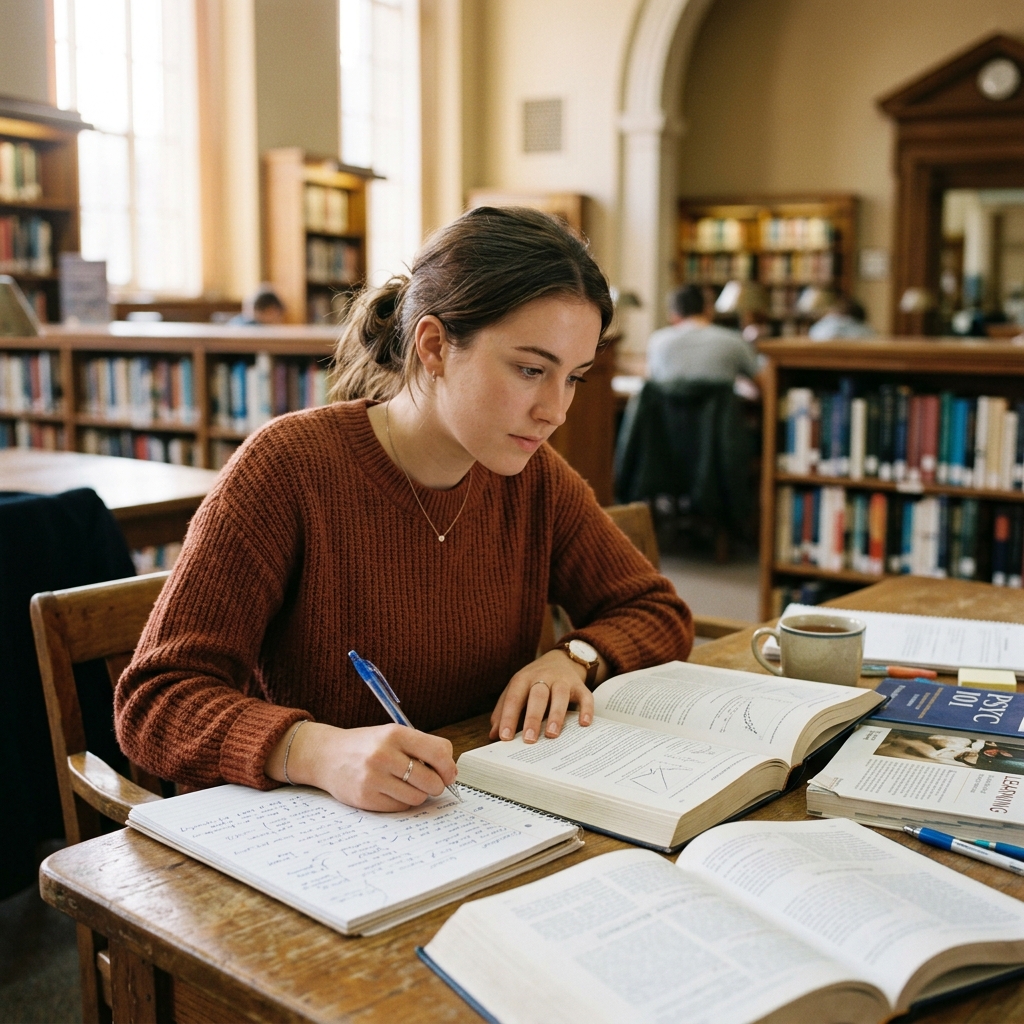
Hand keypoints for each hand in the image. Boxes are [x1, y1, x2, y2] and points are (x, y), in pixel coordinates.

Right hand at [265, 721, 456, 810]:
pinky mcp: (365, 798)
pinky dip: (401, 802)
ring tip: (405, 785)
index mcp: (395, 734)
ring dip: (418, 794)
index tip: (448, 773)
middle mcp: (384, 754)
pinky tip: (390, 791)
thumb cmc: (366, 745)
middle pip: (431, 780)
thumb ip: (420, 748)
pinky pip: (400, 807)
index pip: (438, 751)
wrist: (326, 755)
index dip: (449, 766)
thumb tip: (450, 772)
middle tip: (429, 782)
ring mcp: (373, 778)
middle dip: (436, 785)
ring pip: (417, 797)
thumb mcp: (391, 735)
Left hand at [489, 648, 597, 743]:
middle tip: (529, 739)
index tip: (504, 737)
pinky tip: (584, 724)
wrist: (560, 660)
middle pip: (537, 695)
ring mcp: (563, 680)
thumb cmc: (533, 682)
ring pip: (560, 695)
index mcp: (523, 679)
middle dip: (533, 718)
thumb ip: (503, 711)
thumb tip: (493, 735)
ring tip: (552, 734)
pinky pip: (585, 696)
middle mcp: (543, 677)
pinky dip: (586, 709)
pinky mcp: (580, 686)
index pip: (514, 698)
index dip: (508, 717)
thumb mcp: (516, 690)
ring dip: (557, 714)